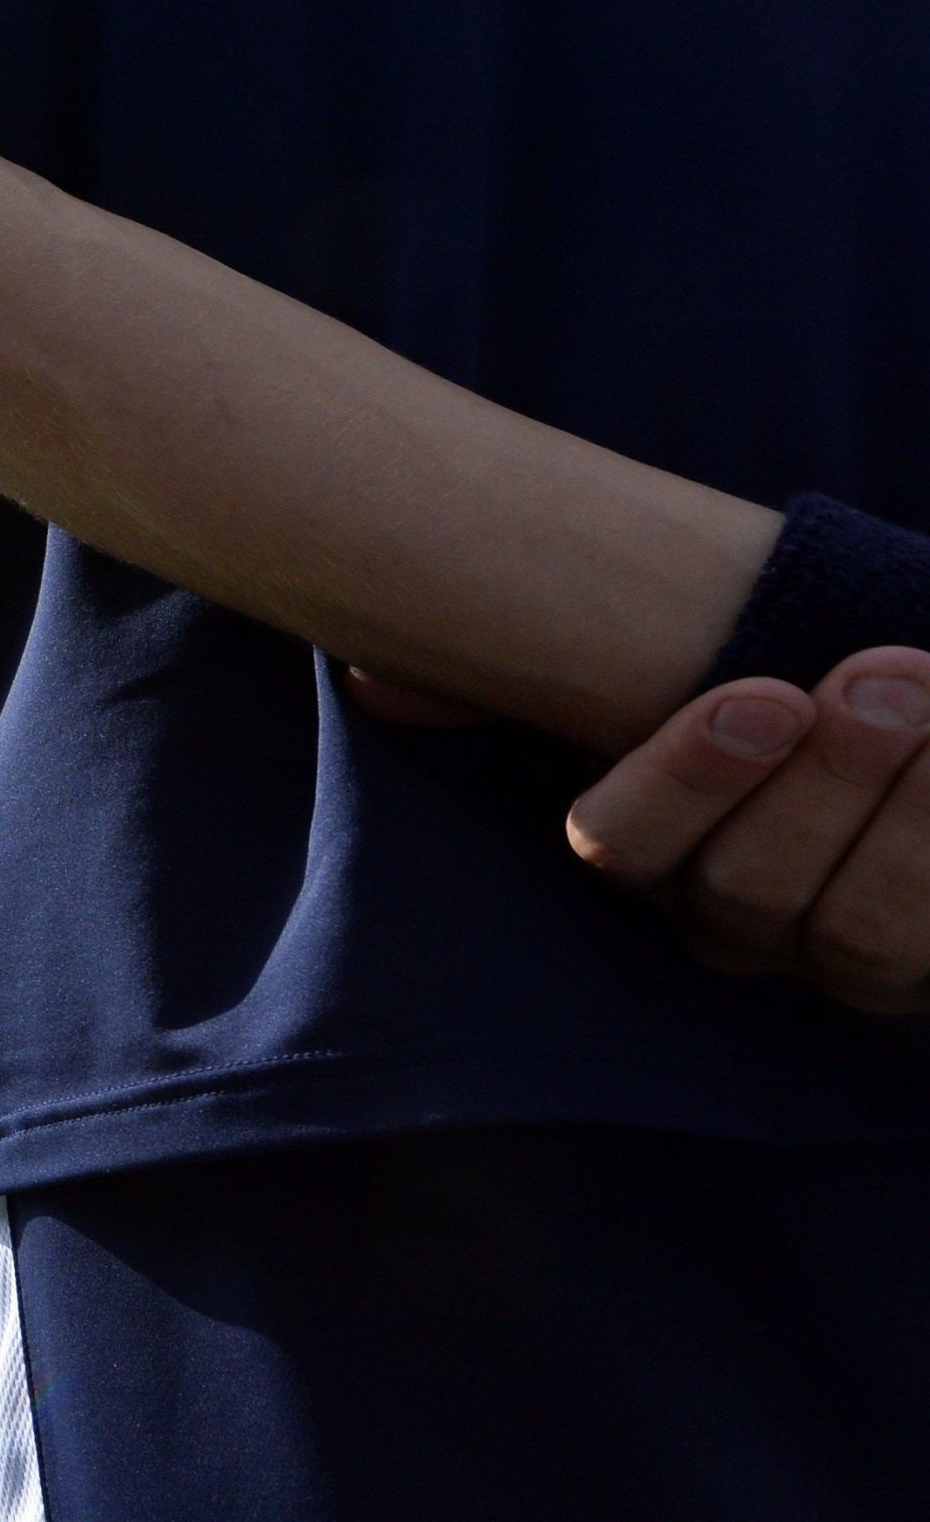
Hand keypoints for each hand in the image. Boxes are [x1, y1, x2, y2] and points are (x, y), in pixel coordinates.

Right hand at [558, 650, 929, 1012]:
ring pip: (856, 937)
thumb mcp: (760, 660)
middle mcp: (729, 922)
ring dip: (914, 823)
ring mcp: (835, 965)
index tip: (772, 694)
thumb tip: (650, 546)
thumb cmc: (825, 676)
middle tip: (891, 676)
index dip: (688, 778)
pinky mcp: (928, 976)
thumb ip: (734, 660)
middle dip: (831, 780)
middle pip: (745, 885)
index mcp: (656, 845)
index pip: (621, 840)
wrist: (901, 719)